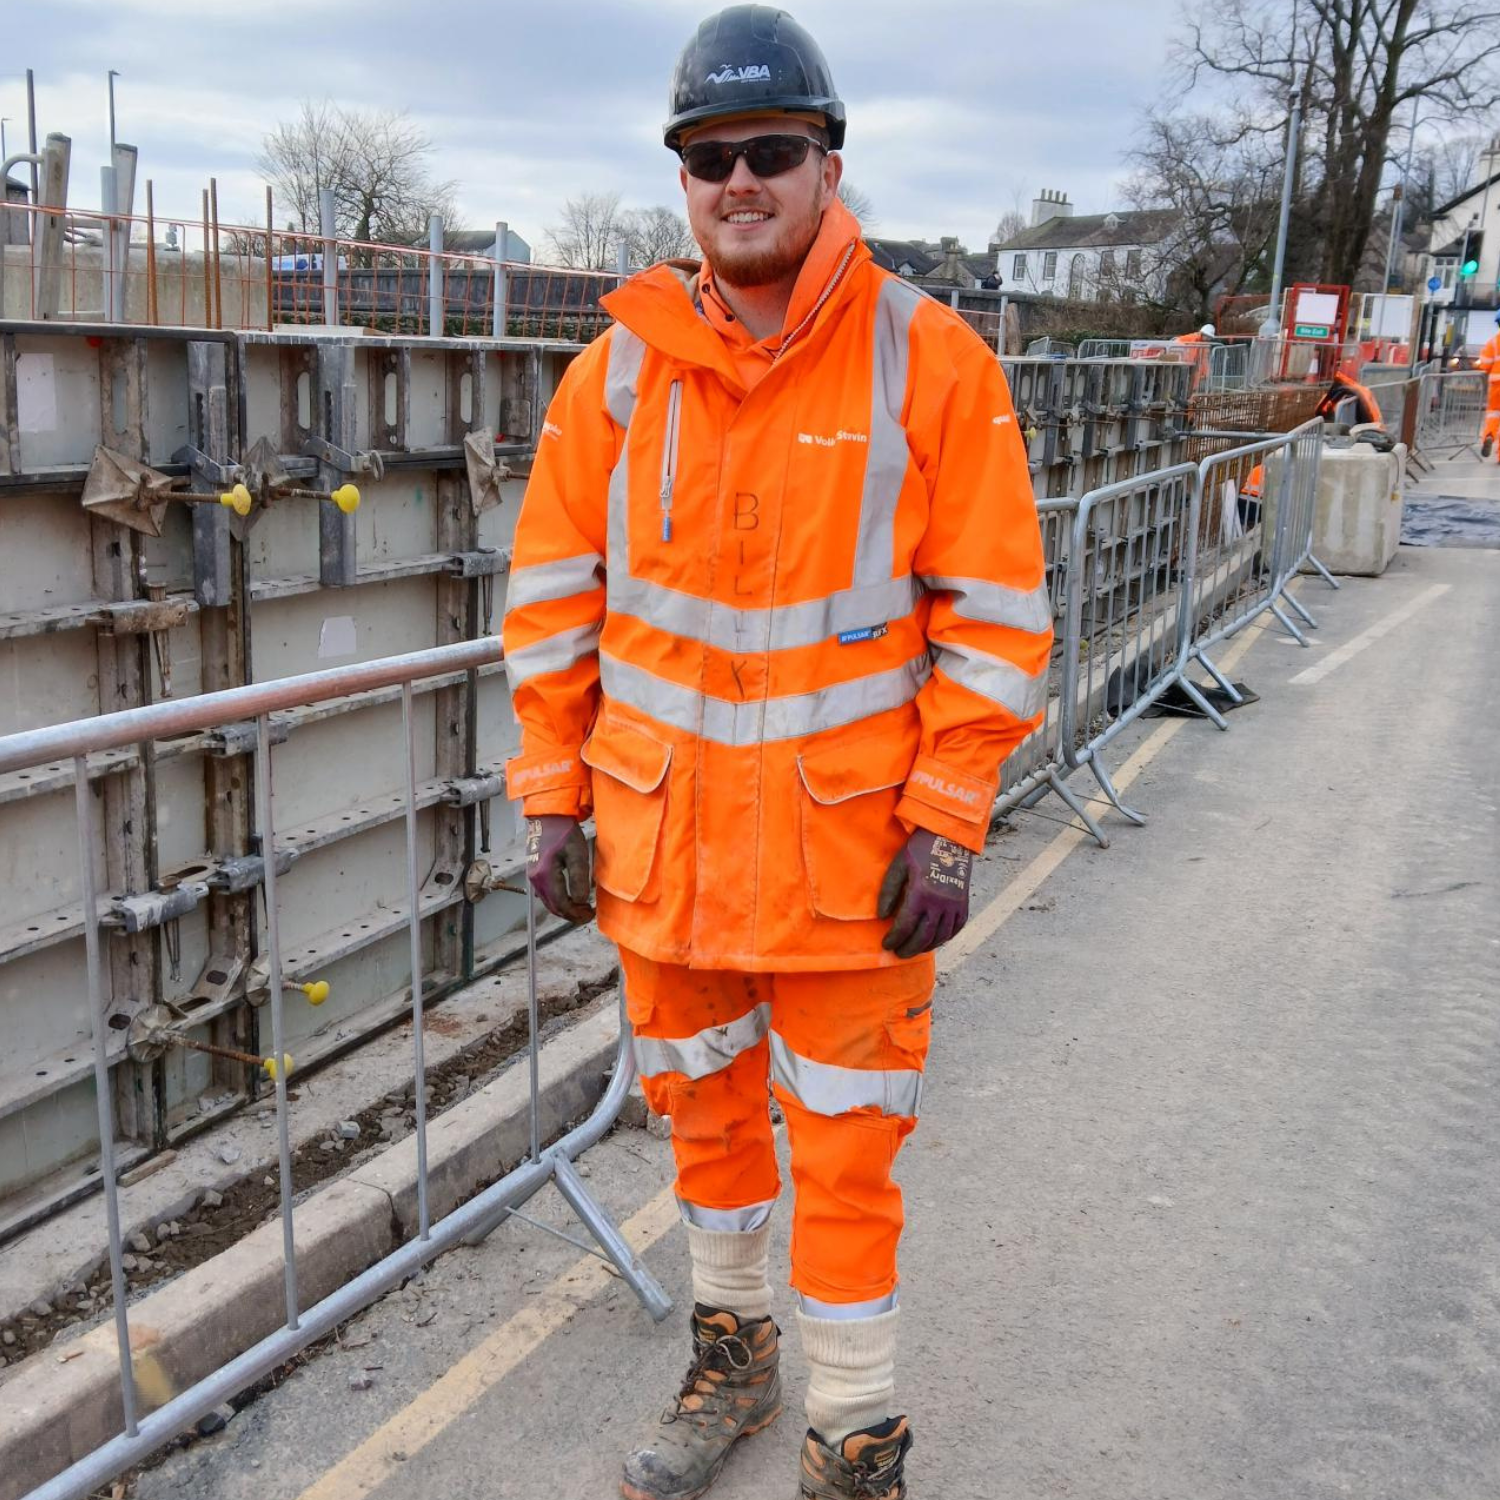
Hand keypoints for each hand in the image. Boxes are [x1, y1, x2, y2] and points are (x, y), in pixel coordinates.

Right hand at [526, 816, 594, 923]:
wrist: (548, 817)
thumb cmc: (564, 832)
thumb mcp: (577, 853)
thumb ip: (578, 878)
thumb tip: (580, 900)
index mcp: (545, 875)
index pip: (560, 904)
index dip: (575, 914)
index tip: (589, 914)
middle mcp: (535, 879)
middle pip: (553, 907)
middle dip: (571, 915)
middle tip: (587, 914)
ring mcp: (533, 876)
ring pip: (548, 902)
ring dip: (565, 908)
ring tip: (581, 908)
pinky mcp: (535, 872)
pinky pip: (546, 894)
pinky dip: (558, 901)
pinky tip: (570, 897)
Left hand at [877, 829, 972, 958]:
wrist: (949, 838)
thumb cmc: (919, 850)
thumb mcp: (898, 866)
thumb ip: (888, 892)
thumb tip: (882, 917)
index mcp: (921, 894)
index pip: (905, 926)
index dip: (894, 939)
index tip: (886, 944)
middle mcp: (940, 903)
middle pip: (923, 937)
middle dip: (909, 949)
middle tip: (898, 953)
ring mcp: (954, 905)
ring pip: (940, 936)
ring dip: (925, 946)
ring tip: (913, 949)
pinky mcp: (964, 903)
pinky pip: (956, 928)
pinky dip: (944, 938)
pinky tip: (934, 940)